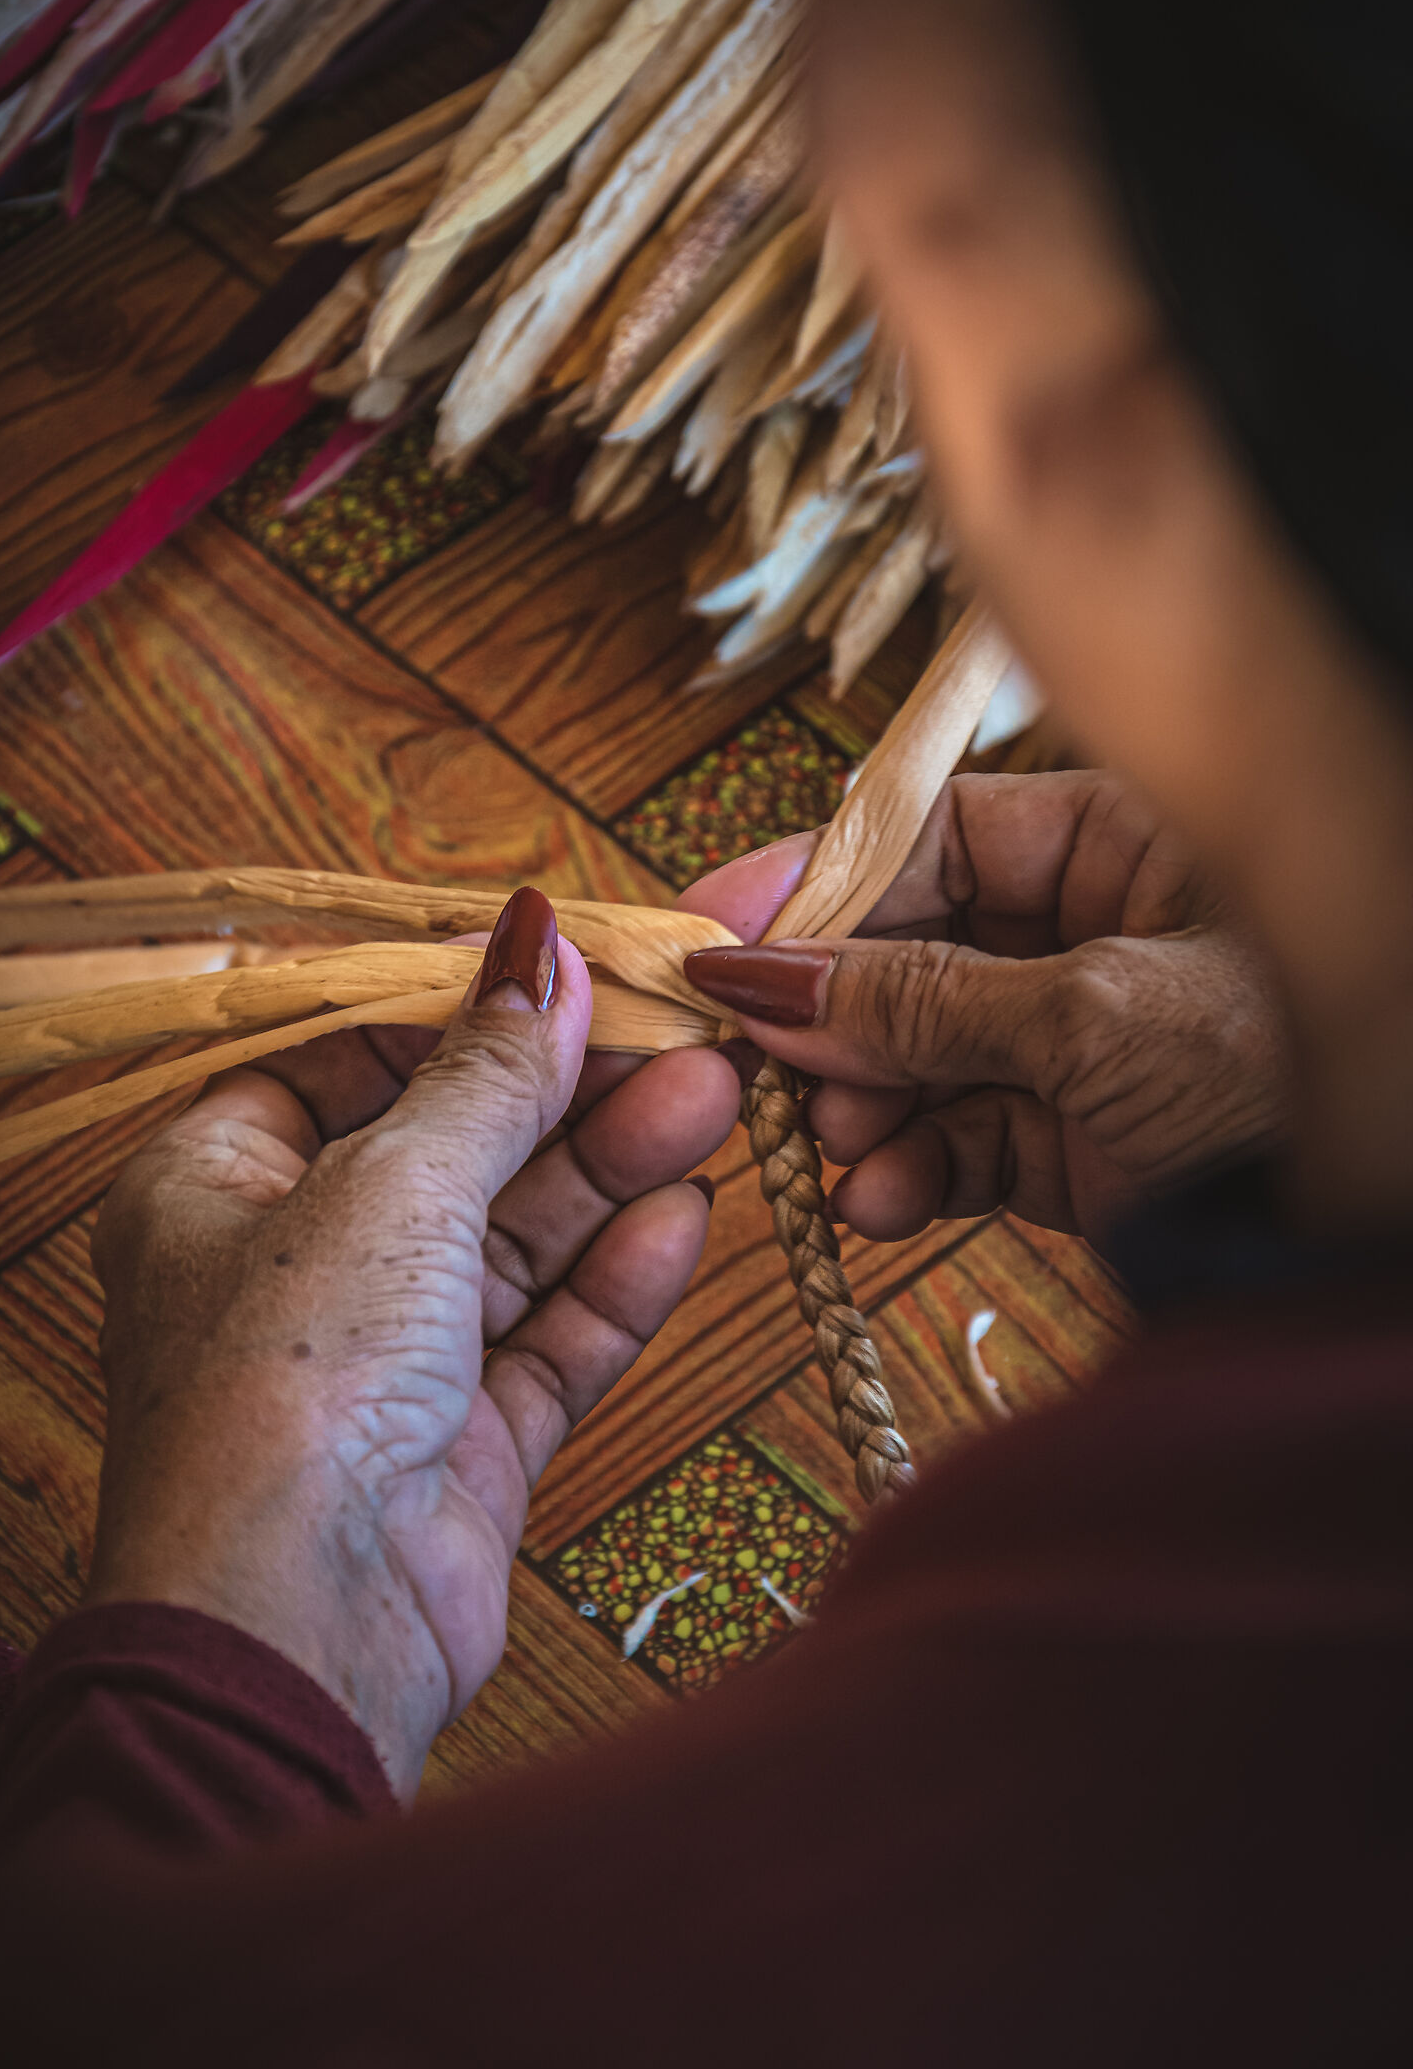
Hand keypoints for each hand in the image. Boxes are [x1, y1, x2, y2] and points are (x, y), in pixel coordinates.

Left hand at [87, 892, 740, 1799]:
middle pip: (451, 1149)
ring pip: (515, 1243)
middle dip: (566, 1094)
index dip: (461, 1012)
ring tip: (715, 1099)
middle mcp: (293, 1268)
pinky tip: (688, 1218)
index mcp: (215, 1184)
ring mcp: (382, 1362)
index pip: (349, 1062)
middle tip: (681, 1033)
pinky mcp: (461, 1444)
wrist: (299, 1625)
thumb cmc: (287, 1383)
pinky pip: (549, 1339)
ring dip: (611, 1174)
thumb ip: (484, 1072)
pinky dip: (615, 1282)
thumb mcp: (391, 1185)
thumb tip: (538, 940)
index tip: (571, 967)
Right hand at [679, 772, 1287, 1245]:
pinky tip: (874, 1199)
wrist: (1386, 1230)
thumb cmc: (1294, 1072)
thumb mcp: (1091, 1016)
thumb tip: (767, 978)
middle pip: (914, 951)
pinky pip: (961, 1145)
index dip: (824, 885)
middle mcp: (1098, 934)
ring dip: (859, 1104)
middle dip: (832, 1013)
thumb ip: (920, 999)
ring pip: (923, 1058)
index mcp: (1127, 844)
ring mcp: (1083, 1044)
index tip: (722, 933)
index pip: (938, 838)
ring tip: (824, 1138)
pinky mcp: (1076, 1148)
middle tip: (752, 1057)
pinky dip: (909, 1175)